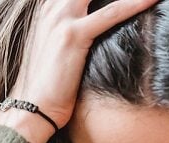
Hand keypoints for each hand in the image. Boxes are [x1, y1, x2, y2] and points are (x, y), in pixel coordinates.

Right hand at [0, 0, 161, 142]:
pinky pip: (112, 12)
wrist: (33, 107)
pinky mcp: (73, 35)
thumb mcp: (56, 50)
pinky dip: (135, 3)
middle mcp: (53, 8)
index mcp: (48, 9)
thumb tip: (99, 30)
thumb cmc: (49, 85)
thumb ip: (72, 32)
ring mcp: (61, 19)